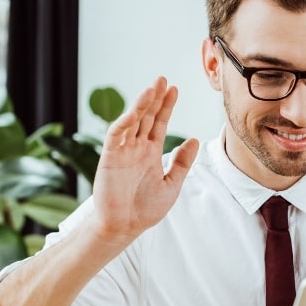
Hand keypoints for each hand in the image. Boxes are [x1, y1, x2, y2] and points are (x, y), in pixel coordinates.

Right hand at [91, 77, 199, 241]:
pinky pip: (116, 136)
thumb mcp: (172, 184)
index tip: (175, 89)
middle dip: (154, 98)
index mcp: (150, 152)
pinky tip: (135, 111)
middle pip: (146, 116)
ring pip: (132, 121)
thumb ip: (182, 162)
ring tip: (152, 88)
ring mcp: (122, 151)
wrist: (125, 226)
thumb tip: (195, 140)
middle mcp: (136, 148)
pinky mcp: (110, 158)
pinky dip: (124, 123)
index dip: (166, 106)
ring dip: (141, 104)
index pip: (159, 123)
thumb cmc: (145, 208)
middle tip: (163, 79)